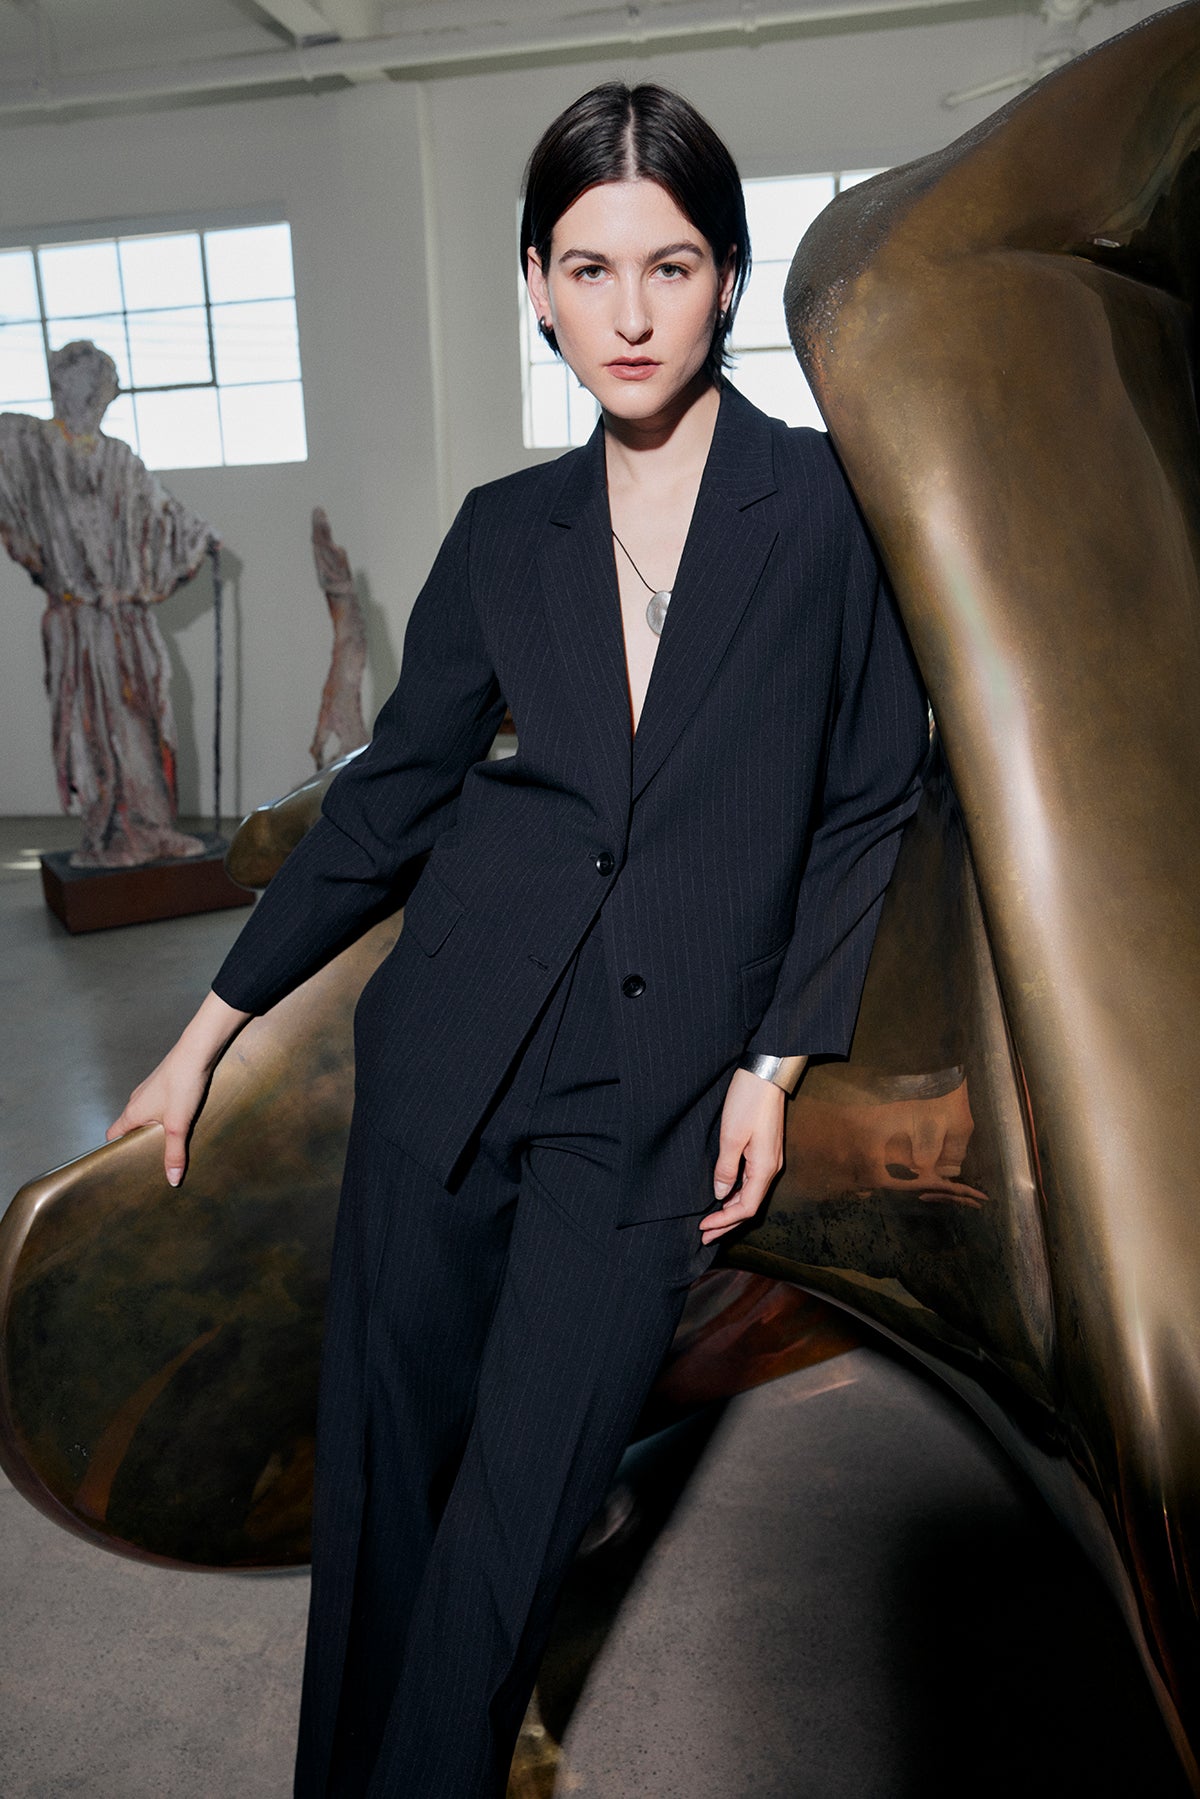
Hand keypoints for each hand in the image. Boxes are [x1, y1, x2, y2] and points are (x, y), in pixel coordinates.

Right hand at [106, 990, 249, 1186]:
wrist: (197, 1052)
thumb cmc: (182, 1084)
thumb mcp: (178, 1125)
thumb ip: (174, 1153)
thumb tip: (172, 1179)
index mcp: (132, 1113)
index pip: (113, 1136)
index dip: (115, 1151)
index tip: (123, 1164)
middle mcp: (137, 1101)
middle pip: (130, 1128)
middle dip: (138, 1144)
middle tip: (151, 1160)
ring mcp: (150, 1092)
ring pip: (146, 1117)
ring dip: (154, 1130)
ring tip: (168, 1143)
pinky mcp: (165, 1085)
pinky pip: (159, 1106)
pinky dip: (165, 1117)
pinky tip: (182, 1120)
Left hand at [700, 1066, 786, 1243]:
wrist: (766, 1074)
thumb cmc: (749, 1102)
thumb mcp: (731, 1136)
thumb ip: (726, 1168)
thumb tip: (720, 1194)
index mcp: (764, 1168)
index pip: (745, 1208)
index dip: (724, 1222)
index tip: (702, 1228)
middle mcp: (771, 1168)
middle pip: (749, 1206)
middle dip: (727, 1223)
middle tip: (704, 1235)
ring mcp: (770, 1159)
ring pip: (751, 1195)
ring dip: (731, 1210)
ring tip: (711, 1222)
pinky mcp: (765, 1150)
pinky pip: (752, 1182)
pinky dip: (737, 1194)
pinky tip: (724, 1196)